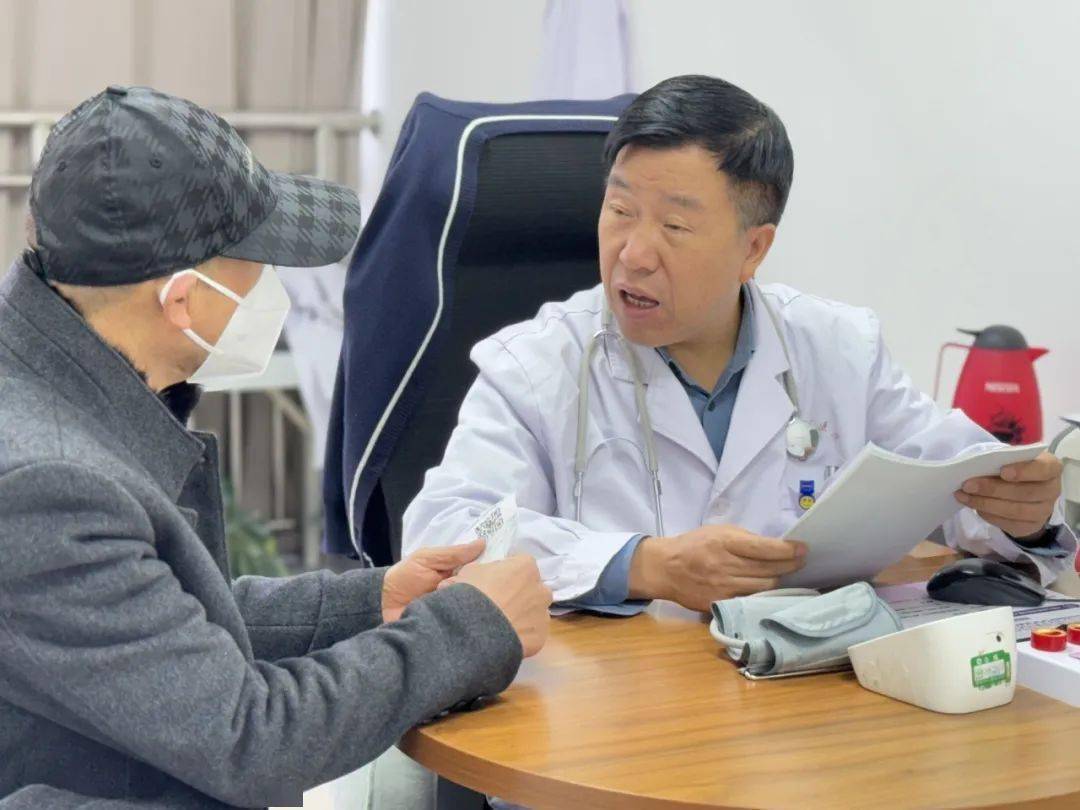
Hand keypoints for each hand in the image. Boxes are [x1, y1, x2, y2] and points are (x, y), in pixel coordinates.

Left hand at [381, 540, 484, 622]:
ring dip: (474, 604)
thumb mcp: (426, 559)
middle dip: (484, 588)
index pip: (484, 570)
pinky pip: (465, 625)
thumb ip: (452, 553)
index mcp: (460, 574)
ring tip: (468, 602)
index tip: (502, 567)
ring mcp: (459, 611)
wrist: (382, 606)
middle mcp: (463, 592)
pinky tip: (466, 618)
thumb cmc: (404, 578)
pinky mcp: (452, 629)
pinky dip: (465, 621)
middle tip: (480, 588)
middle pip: (485, 590)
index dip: (492, 568)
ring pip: (477, 608)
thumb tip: (482, 542)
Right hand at [439, 555, 552, 656]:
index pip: (522, 564)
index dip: (508, 573)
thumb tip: (486, 575)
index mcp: (526, 567)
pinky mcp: (540, 637)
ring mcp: (543, 614)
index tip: (496, 582)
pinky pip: (532, 634)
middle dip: (520, 595)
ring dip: (522, 616)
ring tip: (500, 625)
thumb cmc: (472, 596)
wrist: (475, 632)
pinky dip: (522, 635)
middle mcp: (541, 589)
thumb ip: (487, 570)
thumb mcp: (470, 570)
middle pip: (532, 589)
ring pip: (534, 612)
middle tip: (499, 604)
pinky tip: (505, 639)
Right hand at [629, 525, 806, 611]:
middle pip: (769, 570)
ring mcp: (723, 588)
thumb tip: (775, 547)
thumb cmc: (694, 545)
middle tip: (801, 561)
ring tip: (787, 574)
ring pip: (764, 587)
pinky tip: (769, 589)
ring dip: (779, 580)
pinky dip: (762, 594)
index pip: (765, 549)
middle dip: (790, 565)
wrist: (666, 568)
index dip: (788, 551)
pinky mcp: (720, 603)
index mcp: (725, 543)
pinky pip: (751, 600)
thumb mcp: (718, 531)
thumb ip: (745, 539)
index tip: (802, 549)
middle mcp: (726, 566)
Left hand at [955, 451, 1062, 539]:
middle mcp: (1052, 490)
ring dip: (986, 503)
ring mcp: (1044, 511)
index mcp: (1050, 468)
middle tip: (968, 485)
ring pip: (1016, 510)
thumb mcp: (1010, 460)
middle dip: (993, 489)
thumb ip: (1000, 461)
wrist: (1023, 493)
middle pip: (1025, 493)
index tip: (1002, 471)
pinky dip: (989, 515)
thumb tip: (973, 467)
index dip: (1024, 471)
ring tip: (964, 496)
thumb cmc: (1014, 469)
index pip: (1044, 469)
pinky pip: (1009, 523)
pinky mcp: (1031, 526)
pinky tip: (974, 507)